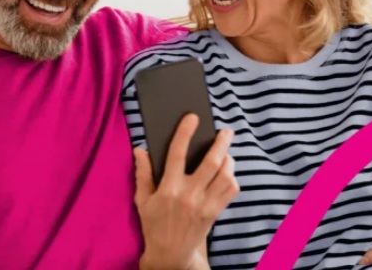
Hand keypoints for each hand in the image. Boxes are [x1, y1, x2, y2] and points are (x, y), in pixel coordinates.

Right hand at [135, 114, 238, 269]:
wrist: (170, 254)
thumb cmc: (154, 223)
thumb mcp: (143, 199)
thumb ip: (143, 173)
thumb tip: (139, 149)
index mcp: (168, 188)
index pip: (177, 154)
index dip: (185, 132)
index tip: (192, 117)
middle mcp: (189, 195)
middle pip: (211, 162)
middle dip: (221, 143)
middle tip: (226, 131)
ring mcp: (204, 204)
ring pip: (225, 176)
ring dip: (229, 160)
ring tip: (226, 152)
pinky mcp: (215, 212)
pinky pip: (230, 191)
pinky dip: (232, 178)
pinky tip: (227, 173)